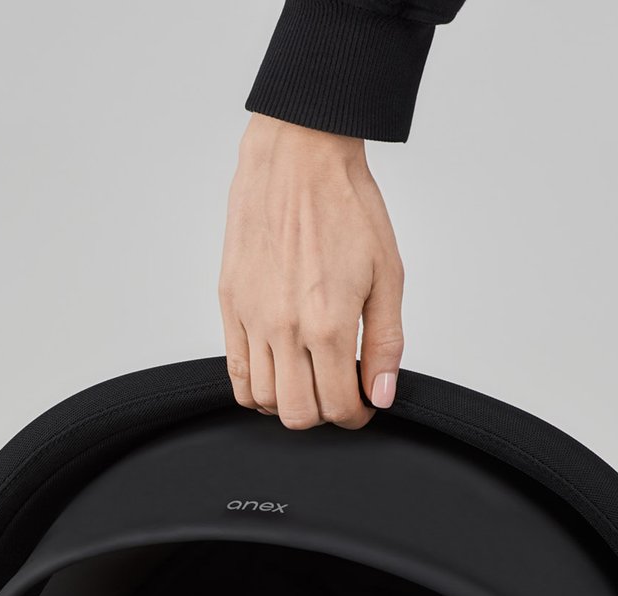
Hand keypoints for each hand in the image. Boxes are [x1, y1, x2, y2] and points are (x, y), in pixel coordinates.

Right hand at [219, 113, 404, 430]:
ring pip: (262, 400)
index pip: (338, 405)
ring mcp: (252, 318)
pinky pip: (236, 371)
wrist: (299, 158)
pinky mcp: (230, 304)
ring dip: (288, 401)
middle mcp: (285, 327)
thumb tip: (381, 393)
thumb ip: (386, 342)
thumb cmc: (346, 205)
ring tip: (308, 378)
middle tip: (337, 392)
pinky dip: (257, 387)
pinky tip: (279, 369)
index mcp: (329, 322)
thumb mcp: (387, 274)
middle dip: (323, 414)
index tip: (363, 403)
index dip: (357, 414)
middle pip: (296, 413)